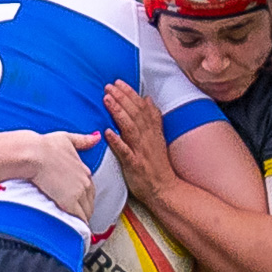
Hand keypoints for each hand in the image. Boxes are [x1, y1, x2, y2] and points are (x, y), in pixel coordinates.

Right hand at [31, 130, 97, 225]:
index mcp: (84, 170)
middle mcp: (85, 182)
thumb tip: (97, 136)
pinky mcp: (70, 203)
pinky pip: (79, 219)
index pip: (90, 189)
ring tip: (76, 227)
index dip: (84, 197)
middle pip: (90, 202)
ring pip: (86, 212)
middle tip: (77, 218)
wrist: (33, 154)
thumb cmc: (45, 146)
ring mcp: (79, 193)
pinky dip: (78, 225)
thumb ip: (83, 140)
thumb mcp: (67, 138)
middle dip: (85, 210)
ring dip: (82, 219)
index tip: (79, 203)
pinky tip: (76, 231)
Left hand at [103, 80, 176, 206]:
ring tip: (107, 99)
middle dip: (122, 97)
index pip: (141, 107)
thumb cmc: (157, 165)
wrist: (164, 189)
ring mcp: (141, 151)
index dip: (130, 93)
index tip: (118, 82)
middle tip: (108, 86)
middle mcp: (148, 138)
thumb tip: (147, 99)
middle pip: (135, 113)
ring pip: (130, 127)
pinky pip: (125, 152)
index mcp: (152, 131)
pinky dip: (117, 141)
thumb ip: (152, 118)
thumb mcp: (157, 138)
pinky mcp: (135, 165)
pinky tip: (107, 132)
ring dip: (118, 112)